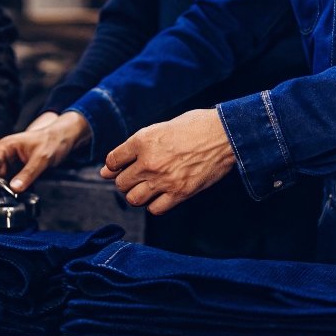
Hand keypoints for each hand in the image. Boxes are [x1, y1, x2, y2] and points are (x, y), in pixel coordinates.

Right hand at [0, 111, 90, 192]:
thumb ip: (28, 174)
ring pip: (4, 181)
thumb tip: (14, 188)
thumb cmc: (52, 141)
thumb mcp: (41, 158)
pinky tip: (21, 194)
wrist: (63, 139)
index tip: (4, 190)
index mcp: (5, 146)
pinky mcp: (18, 170)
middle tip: (11, 196)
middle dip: (3, 187)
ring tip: (16, 196)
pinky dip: (17, 188)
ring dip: (10, 189)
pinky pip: (13, 182)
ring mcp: (11, 163)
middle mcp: (5, 154)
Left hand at [99, 109, 235, 214]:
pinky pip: (155, 209)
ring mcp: (164, 179)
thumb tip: (110, 166)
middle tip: (138, 177)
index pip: (112, 161)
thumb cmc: (195, 126)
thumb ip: (135, 146)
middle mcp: (149, 162)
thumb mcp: (161, 127)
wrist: (225, 135)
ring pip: (134, 199)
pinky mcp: (180, 193)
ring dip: (137, 195)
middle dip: (126, 181)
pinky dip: (155, 205)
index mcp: (142, 141)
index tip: (121, 167)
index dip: (114, 166)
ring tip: (147, 187)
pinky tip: (161, 195)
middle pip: (121, 183)